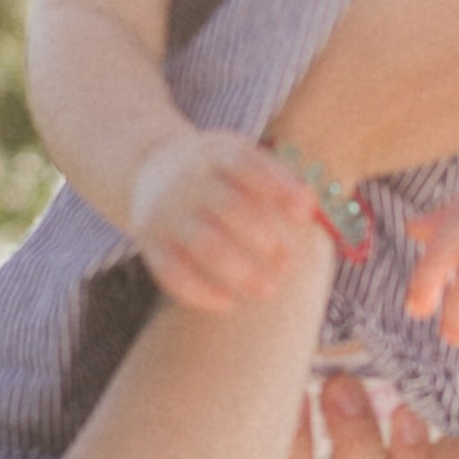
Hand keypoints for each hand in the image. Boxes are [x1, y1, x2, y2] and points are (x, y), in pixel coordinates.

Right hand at [128, 130, 319, 312]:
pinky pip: (172, 272)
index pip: (247, 165)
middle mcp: (188, 182)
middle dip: (264, 237)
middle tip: (288, 262)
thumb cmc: (217, 172)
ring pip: (204, 243)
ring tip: (269, 289)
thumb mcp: (240, 157)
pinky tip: (229, 304)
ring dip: (240, 270)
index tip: (305, 213)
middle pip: (229, 207)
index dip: (279, 187)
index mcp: (215, 154)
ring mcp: (166, 213)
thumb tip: (312, 210)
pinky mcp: (150, 243)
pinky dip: (200, 292)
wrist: (147, 168)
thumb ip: (277, 179)